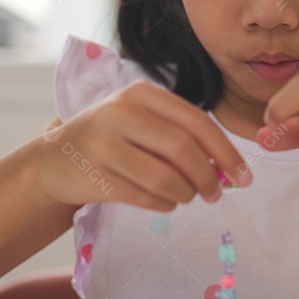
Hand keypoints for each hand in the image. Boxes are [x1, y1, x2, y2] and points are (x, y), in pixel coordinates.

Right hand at [32, 81, 250, 211]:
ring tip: (187, 197)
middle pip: (183, 149)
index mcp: (141, 93)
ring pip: (164, 177)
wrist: (53, 158)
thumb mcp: (142, 122)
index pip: (197, 121)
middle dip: (209, 177)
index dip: (226, 151)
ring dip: (185, 194)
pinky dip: (164, 204)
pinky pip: (144, 196)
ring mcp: (103, 144)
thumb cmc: (112, 138)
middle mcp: (120, 112)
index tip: (244, 176)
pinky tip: (166, 203)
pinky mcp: (93, 176)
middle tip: (217, 194)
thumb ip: (182, 136)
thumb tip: (229, 169)